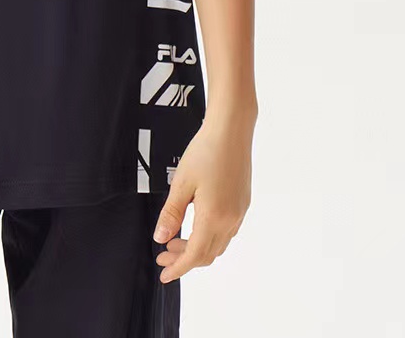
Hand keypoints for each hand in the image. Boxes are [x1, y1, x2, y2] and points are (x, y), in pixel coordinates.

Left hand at [152, 108, 255, 282]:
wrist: (231, 131)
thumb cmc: (206, 151)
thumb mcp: (181, 183)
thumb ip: (171, 213)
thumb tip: (161, 238)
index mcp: (213, 217)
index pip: (194, 255)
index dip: (178, 268)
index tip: (164, 274)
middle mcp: (230, 219)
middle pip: (207, 254)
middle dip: (184, 260)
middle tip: (163, 256)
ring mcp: (239, 212)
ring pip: (218, 244)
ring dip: (197, 248)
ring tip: (175, 240)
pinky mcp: (242, 203)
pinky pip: (226, 231)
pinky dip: (209, 237)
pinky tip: (195, 225)